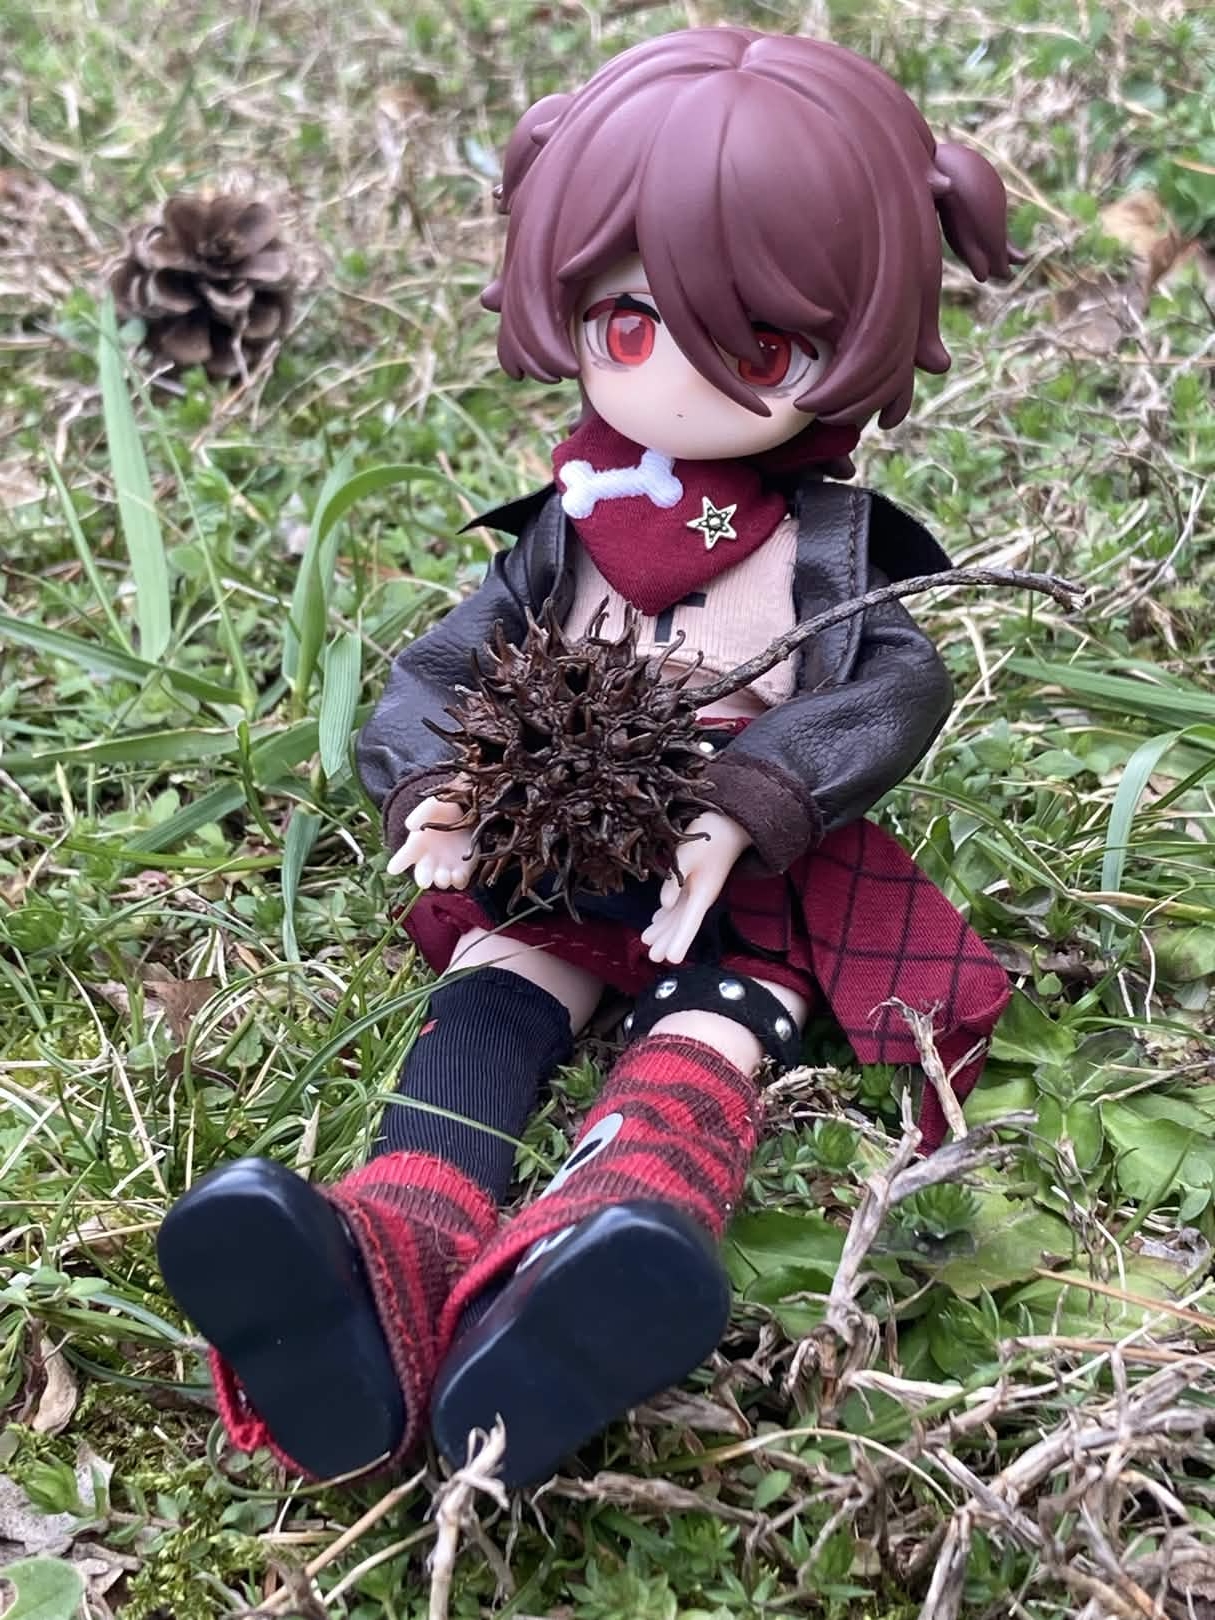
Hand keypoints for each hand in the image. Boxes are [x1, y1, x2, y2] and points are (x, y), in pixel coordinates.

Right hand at [386, 792, 476, 890]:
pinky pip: (460, 880)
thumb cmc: (444, 811)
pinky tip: (458, 876)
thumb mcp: (433, 805)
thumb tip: (410, 826)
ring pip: (441, 879)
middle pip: (423, 872)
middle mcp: (430, 860)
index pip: (405, 855)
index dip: (398, 863)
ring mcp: (446, 867)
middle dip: (423, 877)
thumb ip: (422, 812)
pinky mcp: (464, 870)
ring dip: (442, 880)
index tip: (393, 869)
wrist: (467, 815)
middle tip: (423, 882)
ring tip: (442, 878)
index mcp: (417, 844)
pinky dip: (459, 880)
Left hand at [640, 812, 750, 964]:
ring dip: (664, 928)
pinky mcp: (695, 880)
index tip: (671, 960)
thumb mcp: (688, 855)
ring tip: (647, 941)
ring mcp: (698, 889)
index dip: (680, 942)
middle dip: (668, 941)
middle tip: (652, 957)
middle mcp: (701, 896)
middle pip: (682, 924)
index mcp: (702, 894)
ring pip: (678, 914)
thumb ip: (675, 880)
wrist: (730, 823)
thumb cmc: (710, 836)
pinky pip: (678, 902)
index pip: (689, 924)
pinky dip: (667, 913)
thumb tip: (663, 905)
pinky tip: (658, 917)